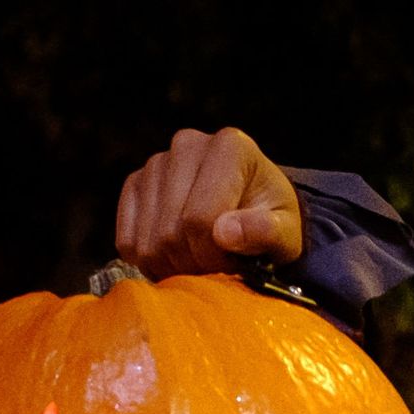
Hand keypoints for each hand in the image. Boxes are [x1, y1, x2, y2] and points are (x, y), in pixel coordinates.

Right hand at [115, 128, 302, 279]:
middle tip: (217, 268)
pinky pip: (128, 239)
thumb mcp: (285, 232)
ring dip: (173, 267)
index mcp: (229, 147)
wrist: (255, 209)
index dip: (213, 256)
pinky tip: (177, 259)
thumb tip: (224, 234)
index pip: (200, 218)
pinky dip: (150, 262)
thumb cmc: (273, 220)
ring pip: (148, 240)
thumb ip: (265, 232)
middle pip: (171, 231)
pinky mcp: (135, 184)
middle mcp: (187, 144)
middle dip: (195, 264)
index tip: (232, 265)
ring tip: (202, 263)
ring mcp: (156, 163)